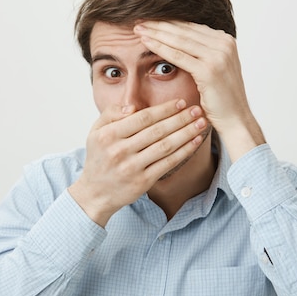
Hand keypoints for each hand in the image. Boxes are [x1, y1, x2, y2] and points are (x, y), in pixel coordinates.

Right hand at [69, 99, 207, 226]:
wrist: (95, 193)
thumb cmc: (99, 158)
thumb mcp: (95, 132)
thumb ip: (110, 114)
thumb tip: (132, 107)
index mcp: (109, 135)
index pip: (142, 118)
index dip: (164, 109)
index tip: (181, 102)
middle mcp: (120, 151)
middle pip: (157, 131)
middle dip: (180, 118)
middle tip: (197, 109)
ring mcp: (132, 167)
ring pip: (165, 146)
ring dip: (186, 133)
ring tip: (201, 123)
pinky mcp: (143, 181)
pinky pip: (168, 163)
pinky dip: (184, 151)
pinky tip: (194, 142)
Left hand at [134, 21, 264, 160]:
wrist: (235, 119)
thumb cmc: (221, 98)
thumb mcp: (214, 68)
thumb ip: (203, 52)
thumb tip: (181, 39)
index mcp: (226, 41)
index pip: (191, 27)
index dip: (169, 22)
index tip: (150, 19)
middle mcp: (224, 44)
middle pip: (184, 30)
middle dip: (160, 24)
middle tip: (139, 19)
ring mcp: (218, 56)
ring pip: (179, 39)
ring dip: (156, 33)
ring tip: (138, 28)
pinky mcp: (209, 70)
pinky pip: (178, 56)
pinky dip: (160, 47)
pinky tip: (145, 42)